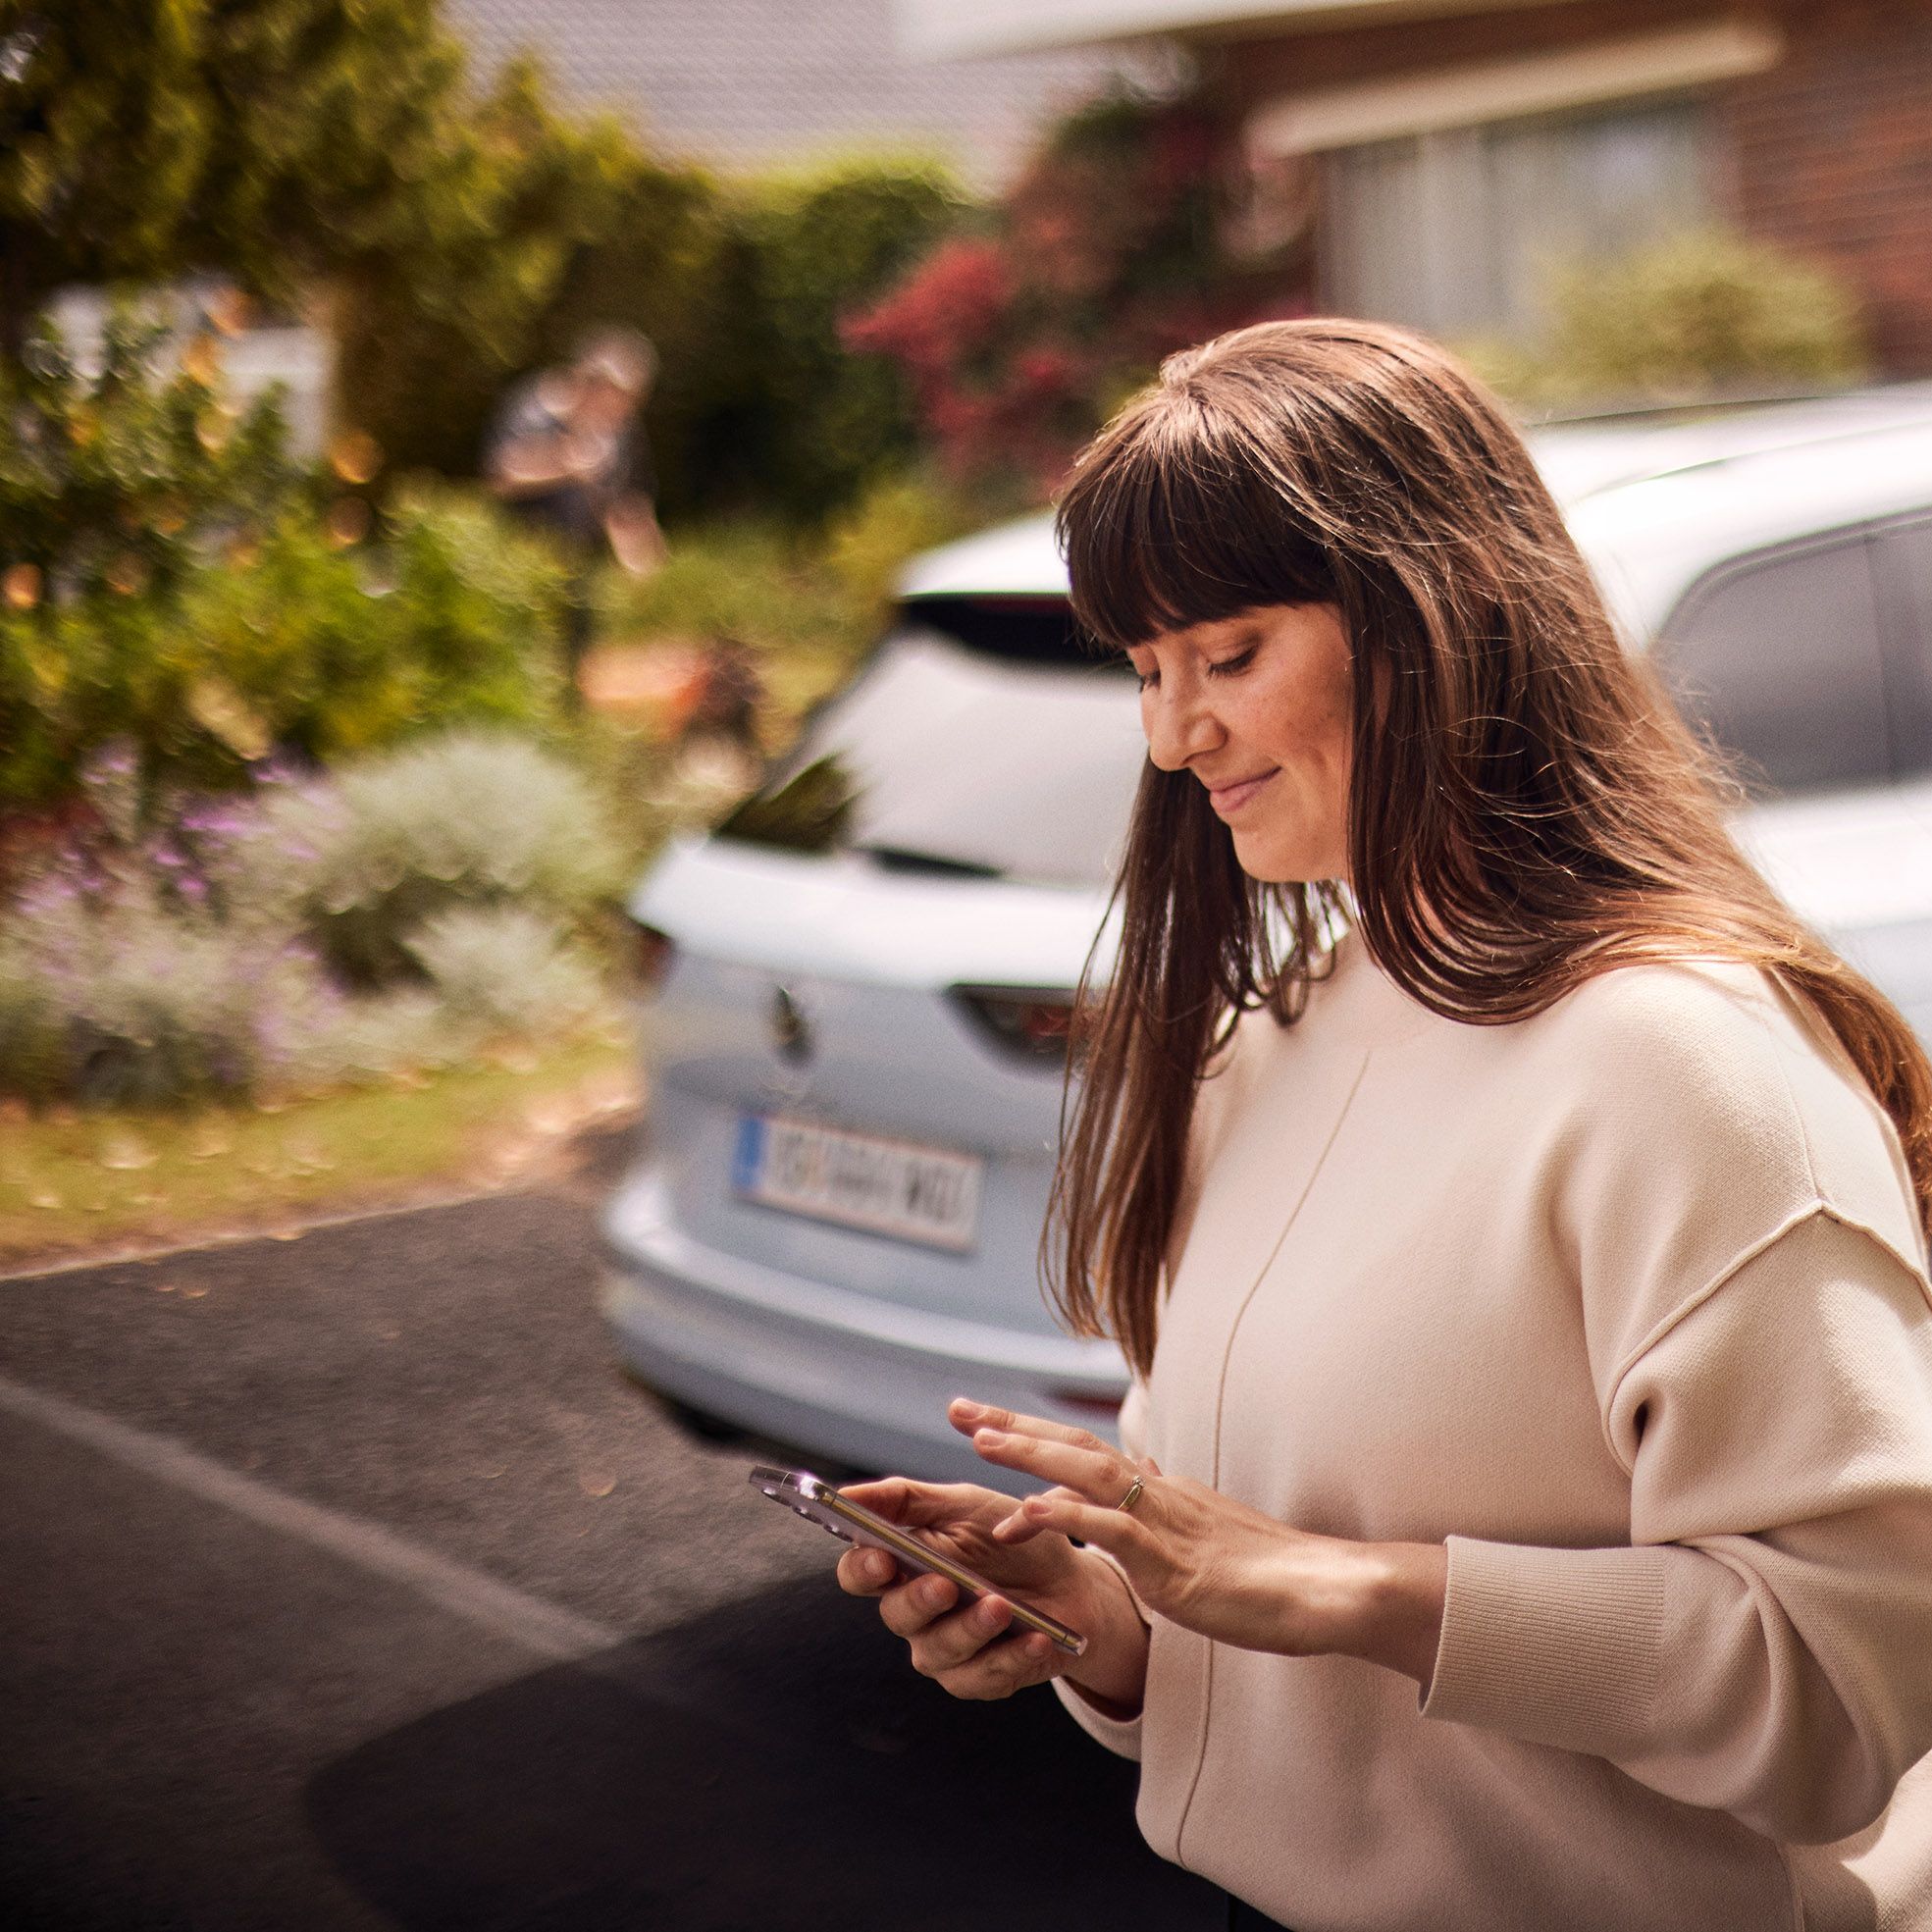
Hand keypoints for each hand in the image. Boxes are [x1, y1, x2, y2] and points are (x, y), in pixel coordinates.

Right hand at [833, 1475, 1148, 1707]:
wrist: (1071, 1581)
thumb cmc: (1008, 1538)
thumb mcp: (962, 1504)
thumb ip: (904, 1498)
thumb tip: (845, 1494)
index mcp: (902, 1565)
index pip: (859, 1573)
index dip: (863, 1569)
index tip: (882, 1559)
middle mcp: (915, 1613)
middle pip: (897, 1615)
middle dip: (921, 1600)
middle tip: (946, 1585)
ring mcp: (946, 1650)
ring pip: (940, 1651)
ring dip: (972, 1628)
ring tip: (1001, 1606)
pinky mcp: (981, 1679)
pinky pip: (985, 1678)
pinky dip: (1013, 1657)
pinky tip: (1035, 1638)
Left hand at [952, 1399, 1446, 1685]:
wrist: (1327, 1589)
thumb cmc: (1273, 1575)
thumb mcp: (1207, 1540)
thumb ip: (1168, 1518)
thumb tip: (1139, 1491)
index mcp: (1162, 1493)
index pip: (1086, 1452)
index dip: (1033, 1433)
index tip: (983, 1418)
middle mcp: (1158, 1496)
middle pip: (1075, 1446)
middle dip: (1012, 1426)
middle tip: (956, 1407)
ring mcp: (1164, 1525)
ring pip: (1085, 1473)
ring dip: (1029, 1455)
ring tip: (976, 1442)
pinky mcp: (1172, 1562)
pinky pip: (1109, 1531)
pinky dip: (1064, 1518)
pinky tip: (1025, 1515)